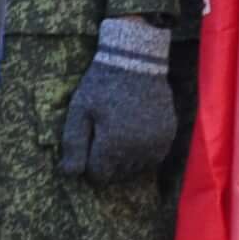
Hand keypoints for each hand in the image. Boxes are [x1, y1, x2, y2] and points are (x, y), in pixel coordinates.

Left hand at [56, 16, 180, 181]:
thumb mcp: (78, 112)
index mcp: (114, 145)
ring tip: (117, 135)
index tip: (86, 148)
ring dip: (125, 160)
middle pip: (118, 174)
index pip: (99, 176)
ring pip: (137, 168)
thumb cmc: (100, 87)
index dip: (88, 166)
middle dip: (107, 163)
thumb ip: (73, 145)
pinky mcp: (169, 135)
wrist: (136, 64)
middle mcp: (139, 149)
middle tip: (100, 138)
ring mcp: (158, 143)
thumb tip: (69, 174)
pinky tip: (133, 135)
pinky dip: (143, 153)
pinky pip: (154, 157)